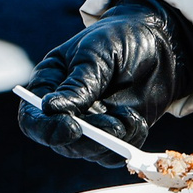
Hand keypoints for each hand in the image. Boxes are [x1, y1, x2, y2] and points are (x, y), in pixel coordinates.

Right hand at [17, 0, 192, 163]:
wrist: (160, 41)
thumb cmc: (120, 38)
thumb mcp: (96, 55)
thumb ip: (77, 84)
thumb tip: (50, 108)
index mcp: (50, 85)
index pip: (33, 118)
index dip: (46, 129)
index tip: (71, 128)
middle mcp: (65, 109)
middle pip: (62, 142)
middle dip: (88, 140)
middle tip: (113, 127)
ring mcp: (90, 123)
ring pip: (89, 152)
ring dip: (111, 142)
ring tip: (129, 115)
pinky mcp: (115, 133)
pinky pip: (115, 153)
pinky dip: (128, 142)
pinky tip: (138, 119)